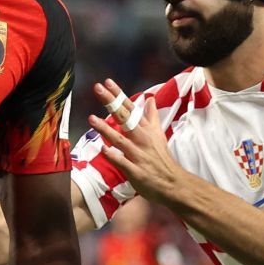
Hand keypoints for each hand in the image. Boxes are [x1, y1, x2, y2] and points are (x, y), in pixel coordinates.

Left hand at [88, 80, 184, 205]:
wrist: (171, 182)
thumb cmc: (161, 158)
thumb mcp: (158, 134)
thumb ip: (151, 116)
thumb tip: (150, 98)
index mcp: (145, 129)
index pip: (130, 108)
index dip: (118, 95)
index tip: (107, 82)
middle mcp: (141, 138)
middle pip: (124, 117)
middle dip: (111, 102)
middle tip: (98, 88)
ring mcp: (138, 154)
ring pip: (120, 139)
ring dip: (106, 129)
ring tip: (91, 118)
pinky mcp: (135, 170)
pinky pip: (122, 162)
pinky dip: (113, 155)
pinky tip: (103, 149)